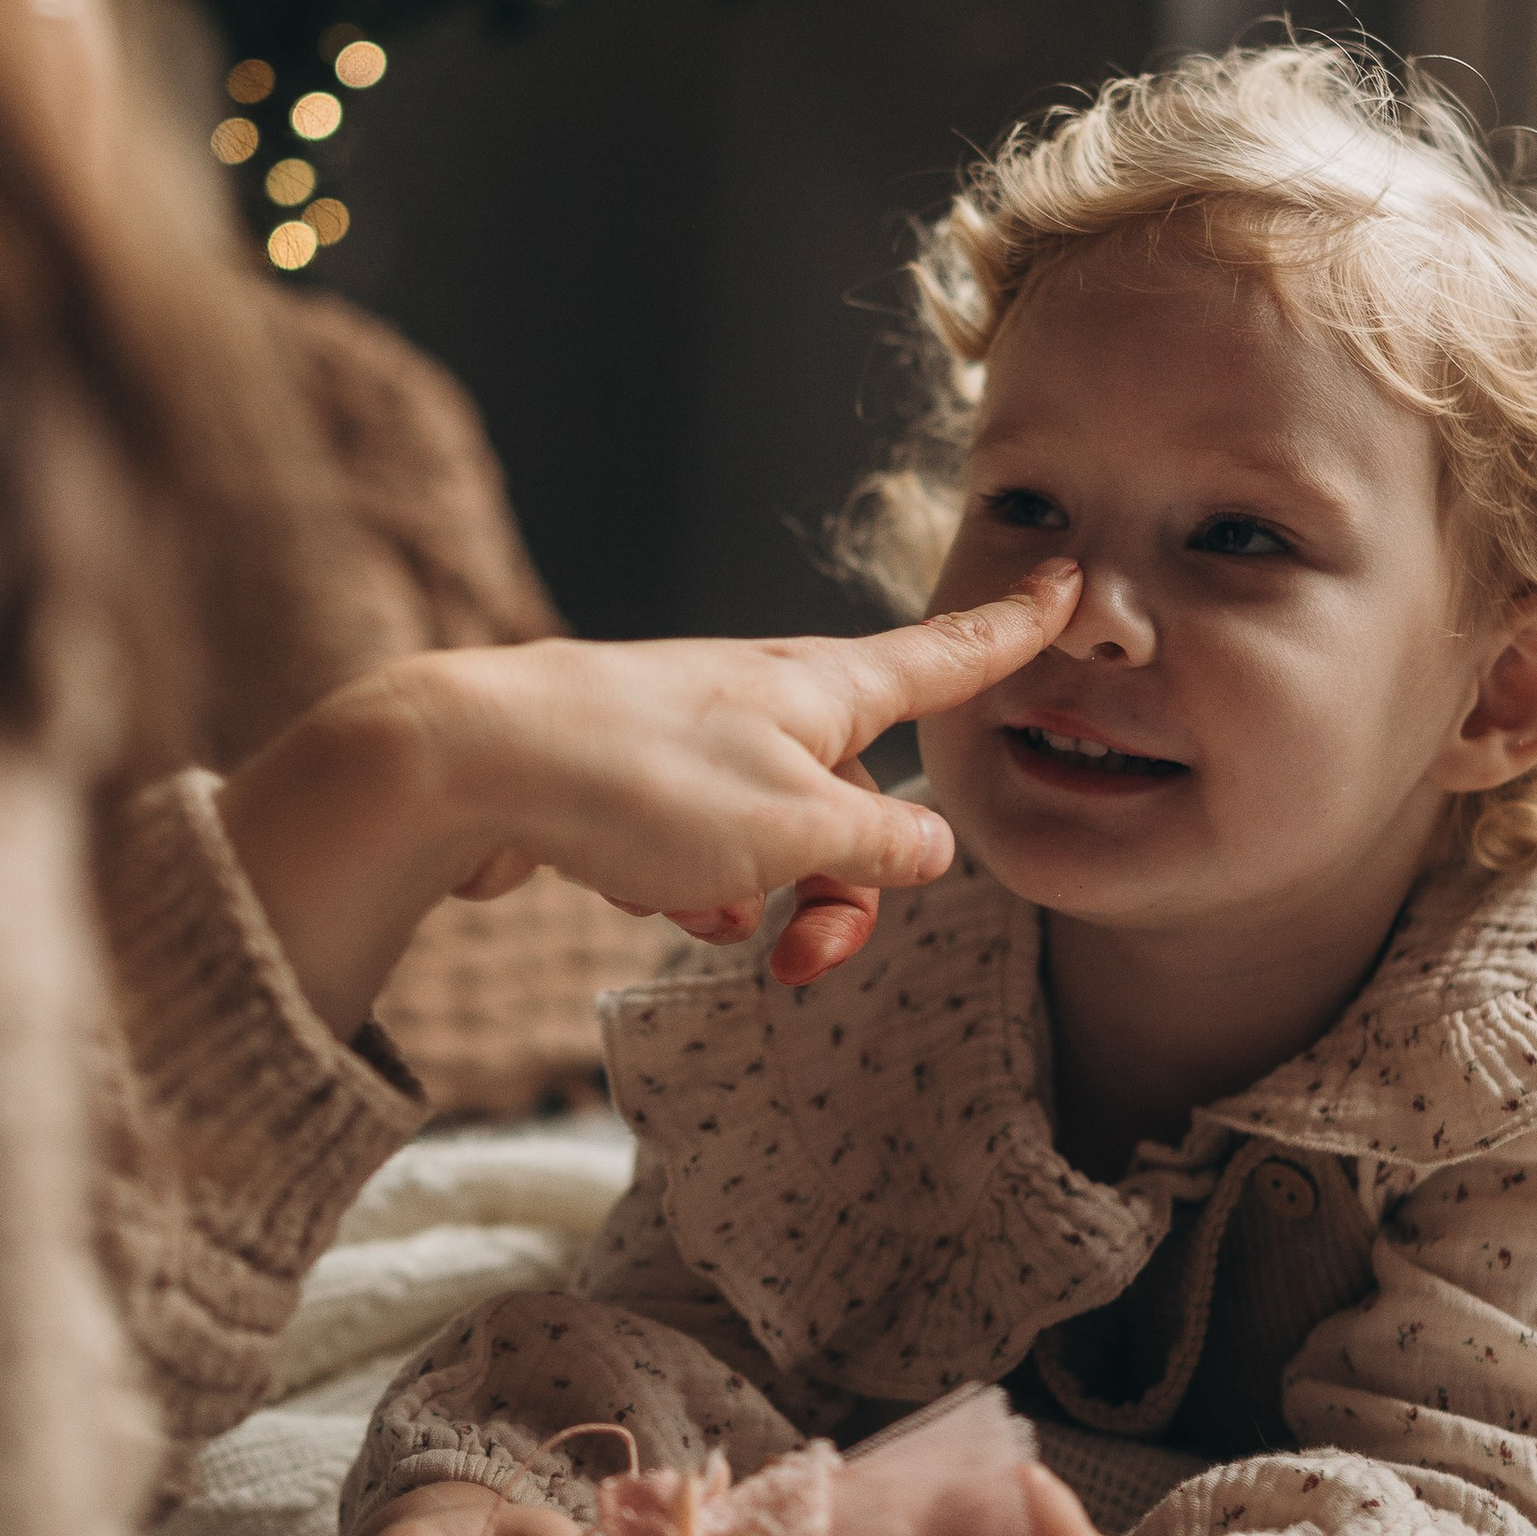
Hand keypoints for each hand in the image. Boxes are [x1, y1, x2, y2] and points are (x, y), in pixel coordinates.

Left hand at [218, 565, 1078, 1038]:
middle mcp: (766, 701)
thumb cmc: (641, 781)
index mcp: (825, 690)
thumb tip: (932, 845)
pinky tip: (644, 897)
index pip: (946, 659)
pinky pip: (697, 848)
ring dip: (762, 897)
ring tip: (711, 922)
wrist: (470, 763)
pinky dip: (686, 884)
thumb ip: (877, 842)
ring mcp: (695, 738)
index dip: (1011, 631)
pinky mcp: (628, 781)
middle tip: (811, 955)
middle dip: (849, 885)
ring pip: (774, 834)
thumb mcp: (795, 825)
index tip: (1066, 580)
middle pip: (856, 792)